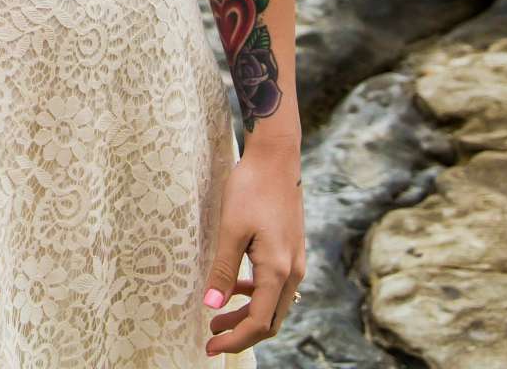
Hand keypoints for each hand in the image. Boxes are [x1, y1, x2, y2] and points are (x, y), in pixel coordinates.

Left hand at [199, 141, 305, 357]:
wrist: (276, 158)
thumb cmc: (251, 188)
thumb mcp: (230, 229)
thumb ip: (223, 270)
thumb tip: (212, 305)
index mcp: (277, 270)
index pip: (259, 322)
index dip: (235, 340)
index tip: (211, 347)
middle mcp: (292, 271)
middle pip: (271, 320)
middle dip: (241, 333)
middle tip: (211, 338)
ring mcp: (295, 261)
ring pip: (274, 304)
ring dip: (247, 316)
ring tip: (217, 318)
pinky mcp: (291, 251)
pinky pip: (276, 286)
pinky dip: (256, 297)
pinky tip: (236, 290)